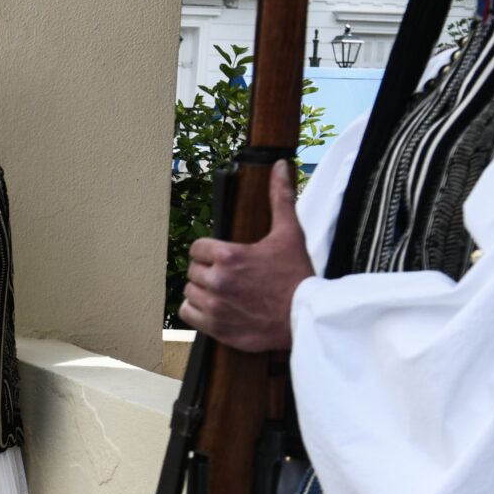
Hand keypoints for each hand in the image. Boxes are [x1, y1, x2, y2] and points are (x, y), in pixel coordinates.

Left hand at [180, 169, 312, 352]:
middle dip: (208, 271)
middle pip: (193, 270)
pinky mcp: (216, 327)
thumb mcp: (290, 234)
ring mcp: (215, 306)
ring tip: (224, 291)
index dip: (209, 251)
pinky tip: (215, 307)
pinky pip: (187, 313)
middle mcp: (217, 280)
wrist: (306, 318)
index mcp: (229, 256)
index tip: (222, 257)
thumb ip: (280, 198)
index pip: (197, 248)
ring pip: (190, 291)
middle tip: (228, 275)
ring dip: (202, 291)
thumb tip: (280, 166)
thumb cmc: (298, 276)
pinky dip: (197, 311)